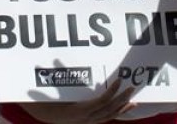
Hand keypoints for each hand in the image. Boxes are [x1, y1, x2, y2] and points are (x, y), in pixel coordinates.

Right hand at [20, 80, 135, 123]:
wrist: (43, 114)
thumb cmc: (46, 100)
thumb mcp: (51, 88)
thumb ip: (56, 76)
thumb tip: (56, 60)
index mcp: (78, 111)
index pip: (100, 102)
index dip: (111, 92)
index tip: (119, 80)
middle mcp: (85, 119)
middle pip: (108, 110)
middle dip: (122, 99)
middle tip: (132, 88)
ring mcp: (88, 122)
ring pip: (109, 116)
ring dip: (122, 108)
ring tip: (133, 101)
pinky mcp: (89, 122)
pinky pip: (106, 118)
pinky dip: (116, 113)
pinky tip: (124, 108)